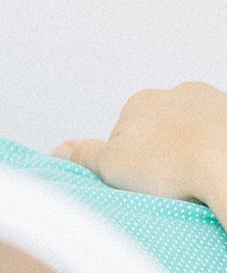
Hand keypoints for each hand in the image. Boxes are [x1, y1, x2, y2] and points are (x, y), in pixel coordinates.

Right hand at [56, 83, 226, 209]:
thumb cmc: (175, 165)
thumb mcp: (111, 165)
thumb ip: (83, 154)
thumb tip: (60, 150)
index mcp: (142, 101)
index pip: (125, 132)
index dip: (128, 159)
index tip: (138, 176)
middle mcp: (178, 93)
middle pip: (162, 128)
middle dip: (162, 150)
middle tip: (166, 179)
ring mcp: (214, 103)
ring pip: (194, 130)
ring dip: (192, 148)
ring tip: (194, 176)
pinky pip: (220, 136)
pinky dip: (217, 150)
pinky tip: (216, 169)